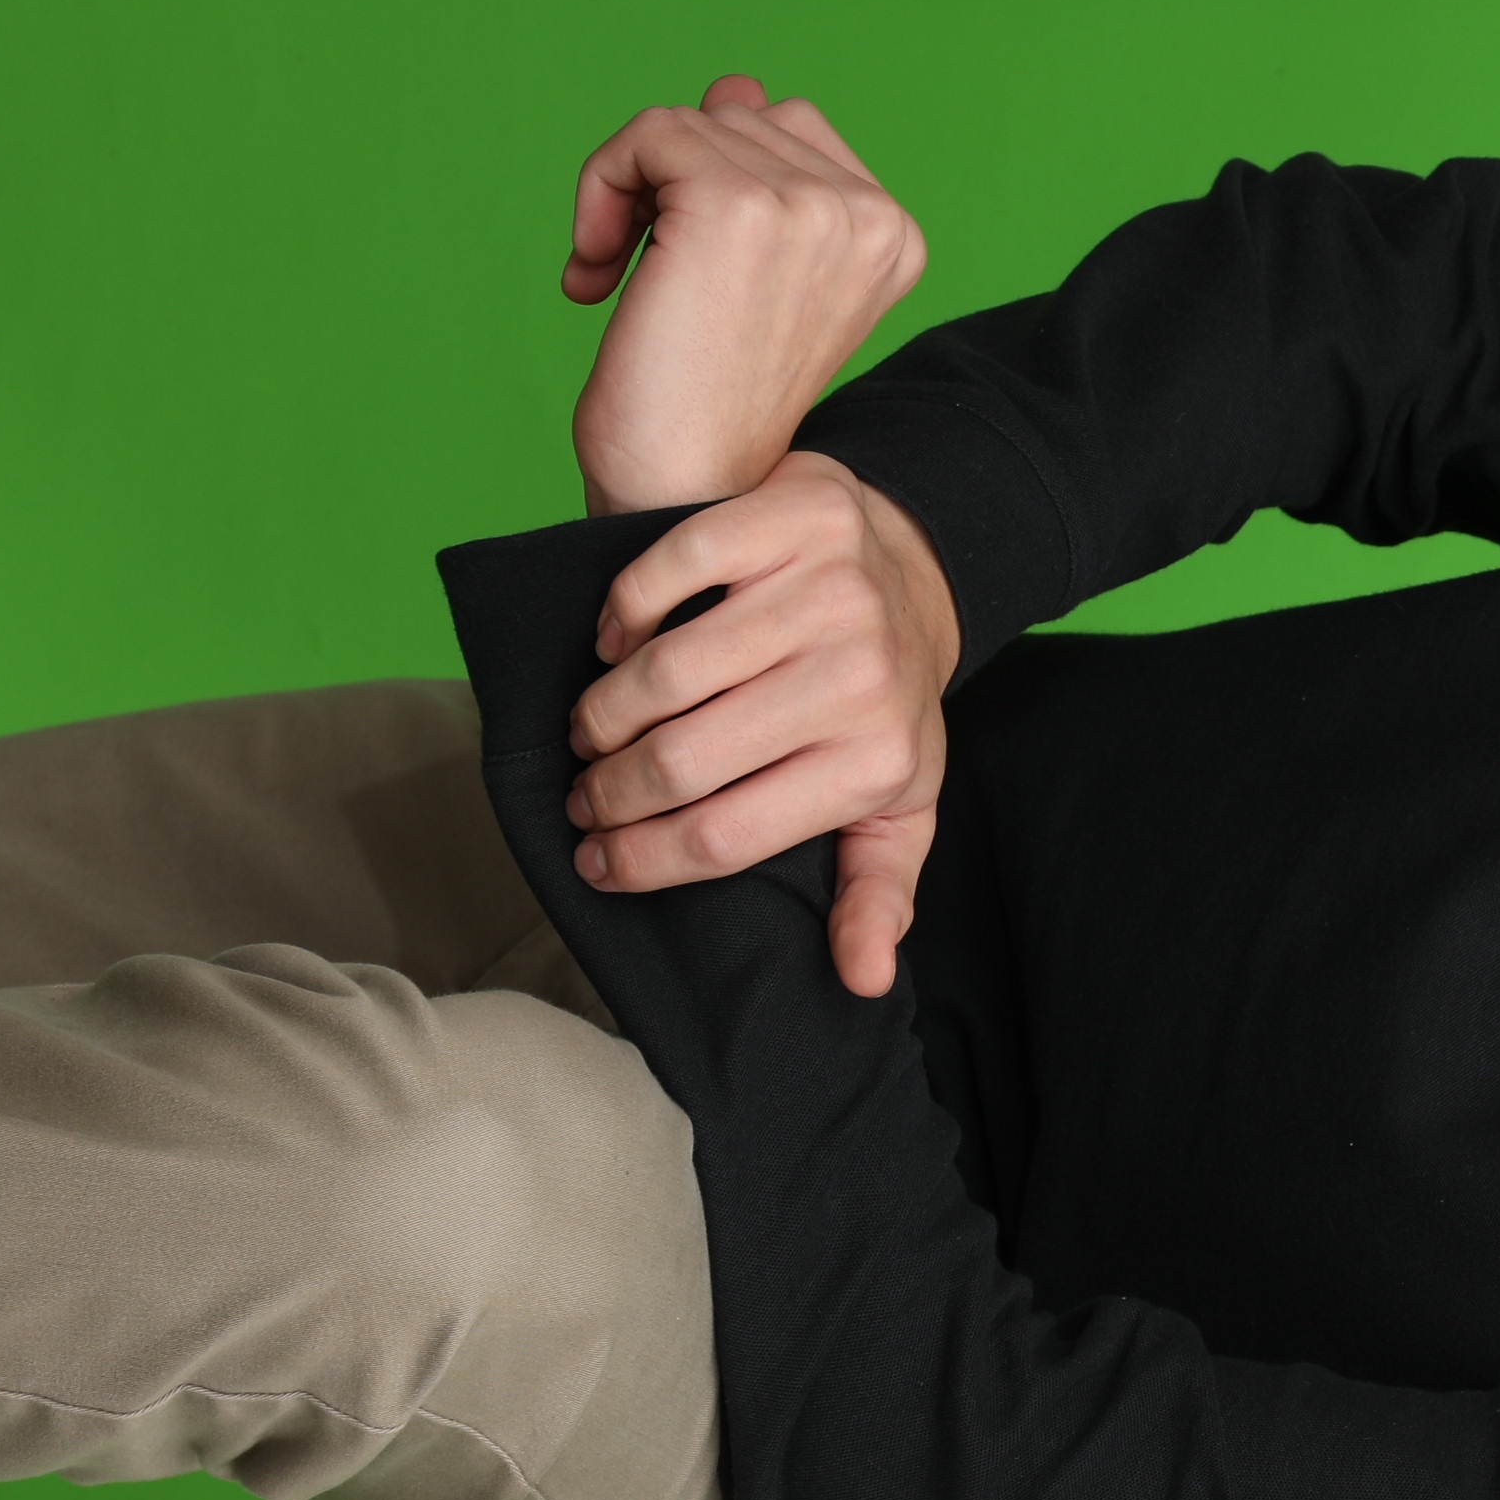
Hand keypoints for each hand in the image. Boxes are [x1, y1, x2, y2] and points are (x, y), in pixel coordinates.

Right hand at [566, 453, 962, 998]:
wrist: (914, 572)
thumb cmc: (883, 705)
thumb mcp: (899, 802)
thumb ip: (876, 891)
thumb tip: (861, 981)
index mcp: (881, 761)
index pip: (728, 835)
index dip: (645, 860)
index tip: (596, 865)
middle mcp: (863, 675)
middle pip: (682, 761)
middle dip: (610, 793)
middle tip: (586, 801)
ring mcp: (832, 590)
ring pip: (663, 674)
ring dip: (603, 715)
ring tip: (593, 735)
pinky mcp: (796, 518)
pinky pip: (666, 572)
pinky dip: (622, 615)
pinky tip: (617, 645)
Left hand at [568, 76, 927, 513]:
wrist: (686, 489)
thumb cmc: (712, 396)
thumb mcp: (750, 272)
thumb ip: (760, 173)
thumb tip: (739, 82)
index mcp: (894, 234)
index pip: (787, 128)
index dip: (714, 179)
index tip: (683, 262)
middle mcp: (870, 217)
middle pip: (737, 116)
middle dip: (670, 180)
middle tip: (641, 267)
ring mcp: (810, 209)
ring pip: (687, 122)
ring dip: (626, 189)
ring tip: (617, 272)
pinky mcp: (736, 207)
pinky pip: (647, 135)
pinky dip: (600, 191)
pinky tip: (596, 271)